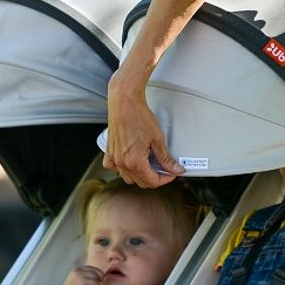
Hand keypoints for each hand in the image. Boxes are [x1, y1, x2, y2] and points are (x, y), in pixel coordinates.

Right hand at [53, 265, 103, 284]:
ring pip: (96, 283)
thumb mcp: (76, 279)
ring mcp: (80, 281)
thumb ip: (85, 275)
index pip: (93, 268)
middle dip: (100, 281)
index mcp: (77, 270)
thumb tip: (101, 275)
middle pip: (96, 275)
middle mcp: (78, 274)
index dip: (99, 273)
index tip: (102, 279)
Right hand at [104, 72, 182, 187]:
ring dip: (140, 175)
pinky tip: (130, 161)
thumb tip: (175, 169)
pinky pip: (114, 167)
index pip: (153, 181)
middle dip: (155, 178)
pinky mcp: (109, 151)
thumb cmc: (139, 116)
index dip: (166, 179)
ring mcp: (114, 158)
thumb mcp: (158, 139)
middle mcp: (122, 163)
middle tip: (165, 169)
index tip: (172, 172)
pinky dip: (122, 168)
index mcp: (135, 162)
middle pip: (141, 182)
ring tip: (150, 165)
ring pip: (128, 177)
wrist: (124, 102)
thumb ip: (166, 158)